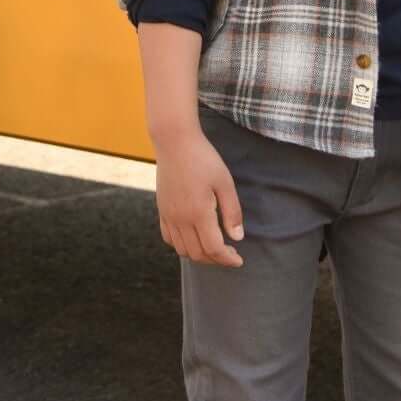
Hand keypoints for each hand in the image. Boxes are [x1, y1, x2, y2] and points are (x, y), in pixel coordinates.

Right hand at [153, 129, 244, 267]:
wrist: (174, 141)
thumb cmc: (203, 158)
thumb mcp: (225, 182)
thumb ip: (232, 212)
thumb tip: (237, 238)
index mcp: (199, 213)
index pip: (214, 249)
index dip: (228, 259)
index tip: (239, 260)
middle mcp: (181, 218)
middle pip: (197, 254)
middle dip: (216, 260)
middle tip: (230, 253)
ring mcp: (168, 215)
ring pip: (182, 250)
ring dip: (199, 255)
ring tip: (213, 246)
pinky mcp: (161, 209)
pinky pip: (169, 238)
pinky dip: (181, 245)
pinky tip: (193, 237)